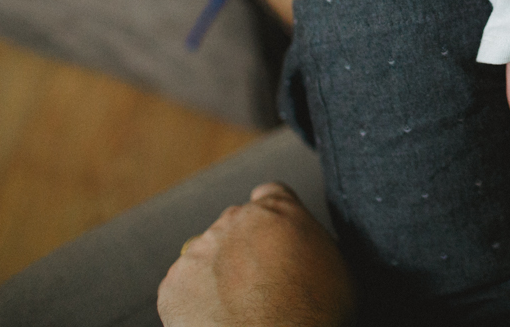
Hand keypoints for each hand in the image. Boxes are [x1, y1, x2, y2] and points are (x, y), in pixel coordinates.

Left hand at [158, 182, 354, 326]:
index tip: (273, 236)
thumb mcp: (336, 263)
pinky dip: (196, 301)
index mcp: (277, 211)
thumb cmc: (314, 315)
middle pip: (236, 226)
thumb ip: (310, 237)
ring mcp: (199, 252)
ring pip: (207, 255)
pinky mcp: (173, 285)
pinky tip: (219, 319)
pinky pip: (183, 287)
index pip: (269, 194)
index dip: (273, 217)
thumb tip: (302, 243)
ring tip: (240, 308)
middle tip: (260, 283)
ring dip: (218, 273)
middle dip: (244, 248)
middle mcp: (235, 222)